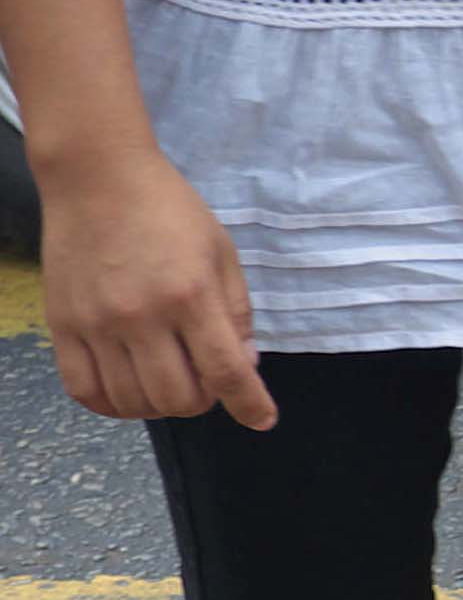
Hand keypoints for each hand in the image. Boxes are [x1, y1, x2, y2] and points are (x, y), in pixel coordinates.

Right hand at [40, 149, 274, 427]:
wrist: (98, 179)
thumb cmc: (170, 211)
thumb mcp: (222, 253)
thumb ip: (237, 312)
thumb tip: (245, 366)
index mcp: (191, 295)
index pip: (226, 371)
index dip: (249, 404)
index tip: (262, 420)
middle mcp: (142, 317)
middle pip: (178, 397)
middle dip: (204, 402)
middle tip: (208, 384)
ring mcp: (97, 325)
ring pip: (132, 402)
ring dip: (160, 406)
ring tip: (171, 383)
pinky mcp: (62, 326)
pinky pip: (83, 390)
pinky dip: (111, 405)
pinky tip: (129, 392)